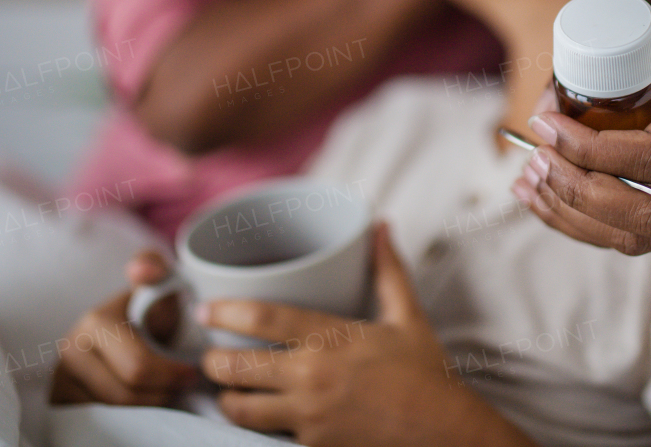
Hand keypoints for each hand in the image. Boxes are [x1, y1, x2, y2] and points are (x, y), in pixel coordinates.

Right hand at [50, 251, 199, 404]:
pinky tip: (142, 401)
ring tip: (164, 391)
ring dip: (145, 405)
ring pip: (113, 412)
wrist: (122, 326)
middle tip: (180, 386)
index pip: (138, 368)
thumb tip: (140, 271)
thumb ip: (154, 266)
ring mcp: (60, 379)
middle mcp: (70, 352)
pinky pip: (98, 421)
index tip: (190, 372)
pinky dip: (126, 417)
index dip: (171, 375)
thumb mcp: (156, 283)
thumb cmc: (147, 308)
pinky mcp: (60, 401)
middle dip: (160, 392)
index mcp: (94, 323)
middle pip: (124, 394)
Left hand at [198, 223, 533, 446]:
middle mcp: (313, 376)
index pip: (265, 319)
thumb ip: (388, 270)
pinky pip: (270, 435)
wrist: (444, 432)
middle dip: (212, 363)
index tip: (206, 309)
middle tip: (207, 356)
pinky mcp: (313, 445)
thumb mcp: (408, 316)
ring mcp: (310, 415)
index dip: (227, 313)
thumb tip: (381, 226)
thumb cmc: (426, 374)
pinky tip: (259, 416)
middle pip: (238, 368)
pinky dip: (260, 426)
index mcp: (332, 338)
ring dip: (228, 400)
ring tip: (225, 391)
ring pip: (243, 410)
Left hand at [514, 26, 650, 254]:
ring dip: (570, 213)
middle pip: (648, 209)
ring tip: (528, 180)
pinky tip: (539, 200)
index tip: (545, 124)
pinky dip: (576, 225)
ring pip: (636, 235)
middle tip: (535, 159)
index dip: (591, 149)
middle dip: (577, 190)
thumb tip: (544, 107)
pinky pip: (629, 241)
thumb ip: (601, 67)